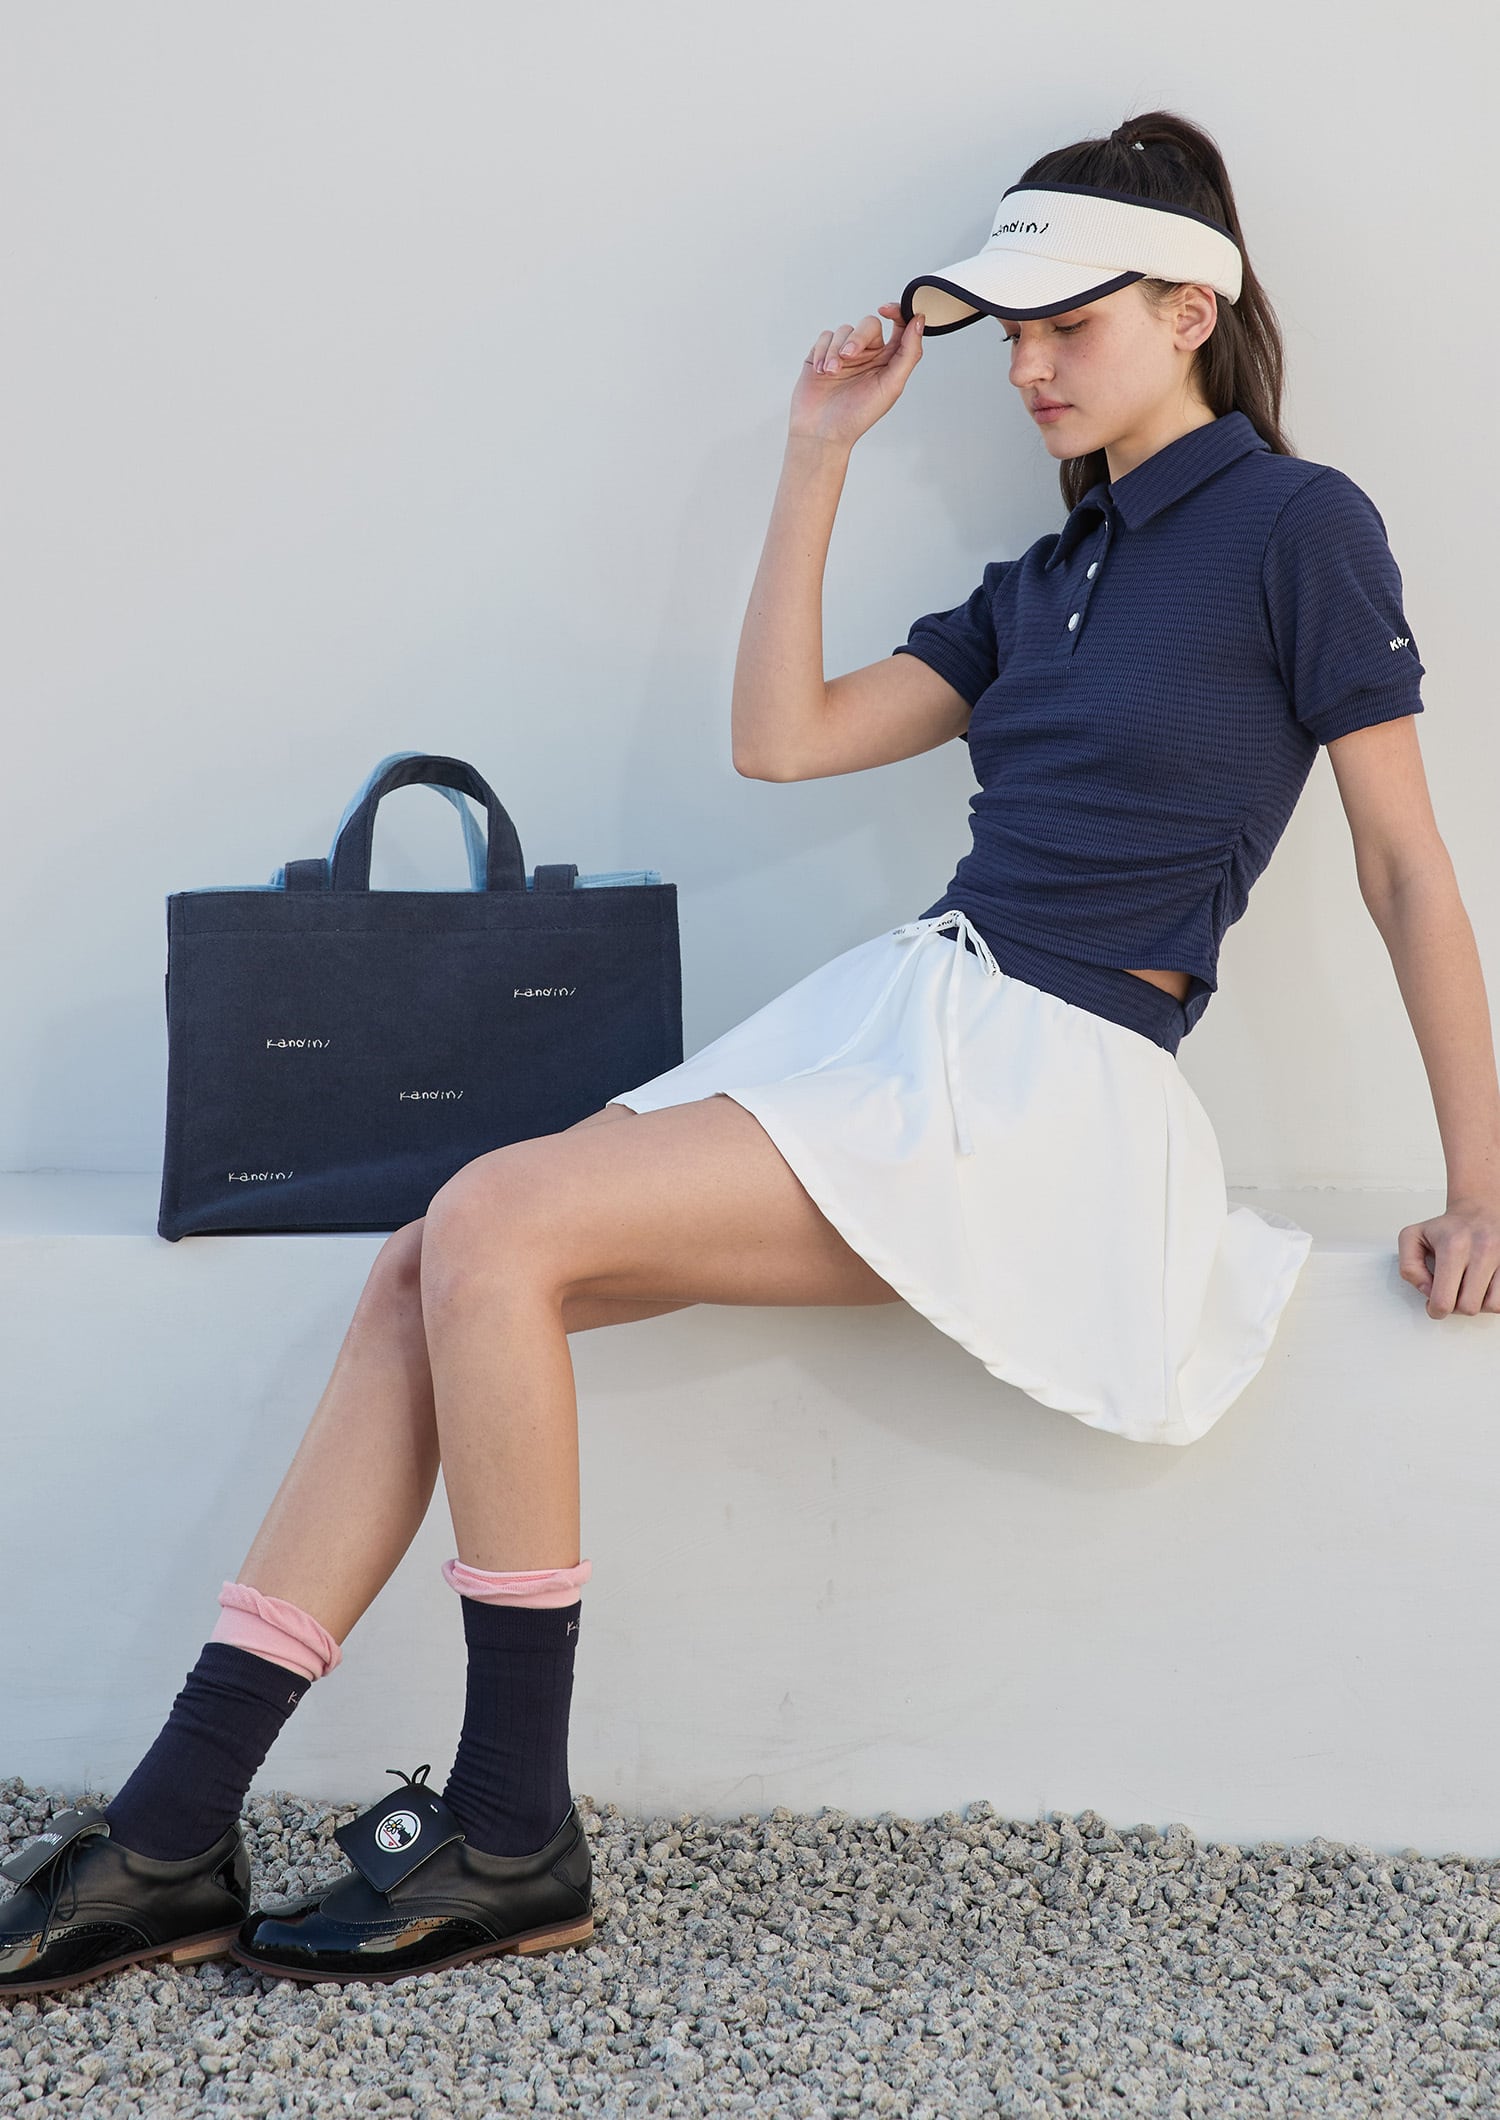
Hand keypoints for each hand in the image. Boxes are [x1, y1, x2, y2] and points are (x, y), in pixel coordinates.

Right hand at [788, 303, 923, 449]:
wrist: (821, 431)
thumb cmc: (857, 416)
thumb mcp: (892, 386)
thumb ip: (909, 353)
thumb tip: (919, 322)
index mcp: (888, 361)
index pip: (898, 326)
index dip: (896, 312)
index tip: (886, 310)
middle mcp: (868, 354)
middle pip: (868, 325)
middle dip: (858, 338)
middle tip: (849, 357)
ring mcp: (844, 353)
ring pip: (844, 330)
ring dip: (836, 350)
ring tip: (832, 373)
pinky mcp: (823, 354)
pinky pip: (825, 337)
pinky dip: (823, 352)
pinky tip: (822, 372)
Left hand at [1398, 1198, 1499, 1314]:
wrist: (1479, 1210)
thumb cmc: (1448, 1228)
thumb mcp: (1412, 1238)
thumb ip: (1409, 1267)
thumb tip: (1427, 1290)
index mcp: (1453, 1246)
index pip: (1444, 1300)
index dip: (1436, 1310)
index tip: (1435, 1305)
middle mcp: (1482, 1250)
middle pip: (1469, 1307)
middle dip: (1456, 1307)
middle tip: (1452, 1294)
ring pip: (1493, 1306)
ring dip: (1479, 1304)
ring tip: (1470, 1290)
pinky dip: (1494, 1298)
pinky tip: (1484, 1288)